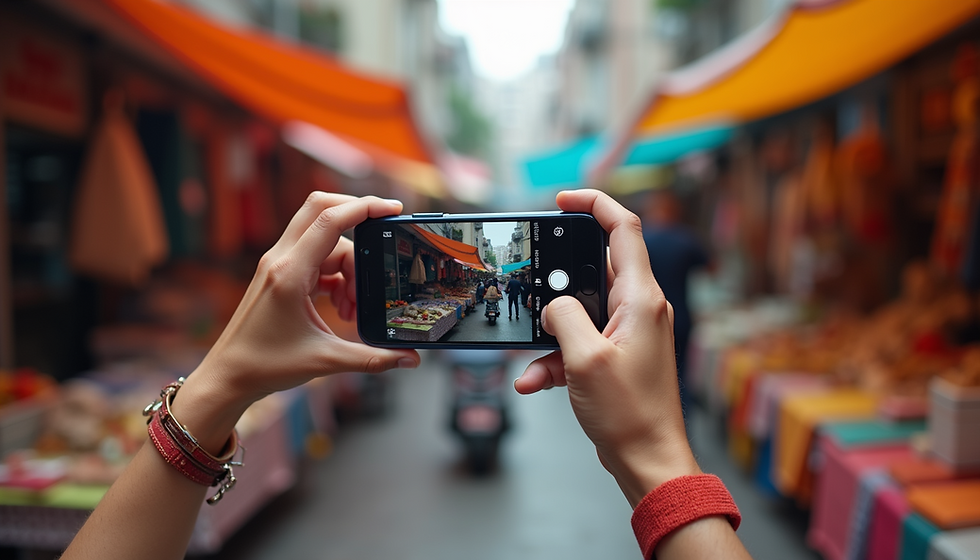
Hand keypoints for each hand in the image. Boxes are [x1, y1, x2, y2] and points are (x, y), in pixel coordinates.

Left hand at [174, 193, 419, 451]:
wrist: (227, 377)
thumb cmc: (265, 367)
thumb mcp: (326, 361)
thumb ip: (373, 359)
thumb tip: (410, 359)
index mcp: (290, 273)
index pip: (330, 220)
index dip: (365, 207)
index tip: (393, 208)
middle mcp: (280, 260)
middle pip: (321, 209)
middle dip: (356, 215)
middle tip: (383, 234)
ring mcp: (277, 265)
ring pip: (323, 239)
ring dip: (348, 263)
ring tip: (353, 305)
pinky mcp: (278, 275)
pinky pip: (315, 257)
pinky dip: (335, 274)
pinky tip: (342, 306)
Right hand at [515, 189, 698, 506]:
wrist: (648, 459)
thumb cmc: (629, 414)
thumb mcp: (584, 359)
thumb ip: (563, 318)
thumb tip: (552, 305)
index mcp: (641, 299)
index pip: (623, 228)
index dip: (594, 204)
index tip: (562, 200)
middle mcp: (639, 308)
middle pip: (595, 266)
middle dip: (558, 275)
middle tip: (532, 276)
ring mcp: (628, 331)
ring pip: (580, 309)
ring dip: (552, 329)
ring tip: (533, 351)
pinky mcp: (617, 353)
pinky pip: (579, 341)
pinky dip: (556, 357)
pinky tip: (536, 380)